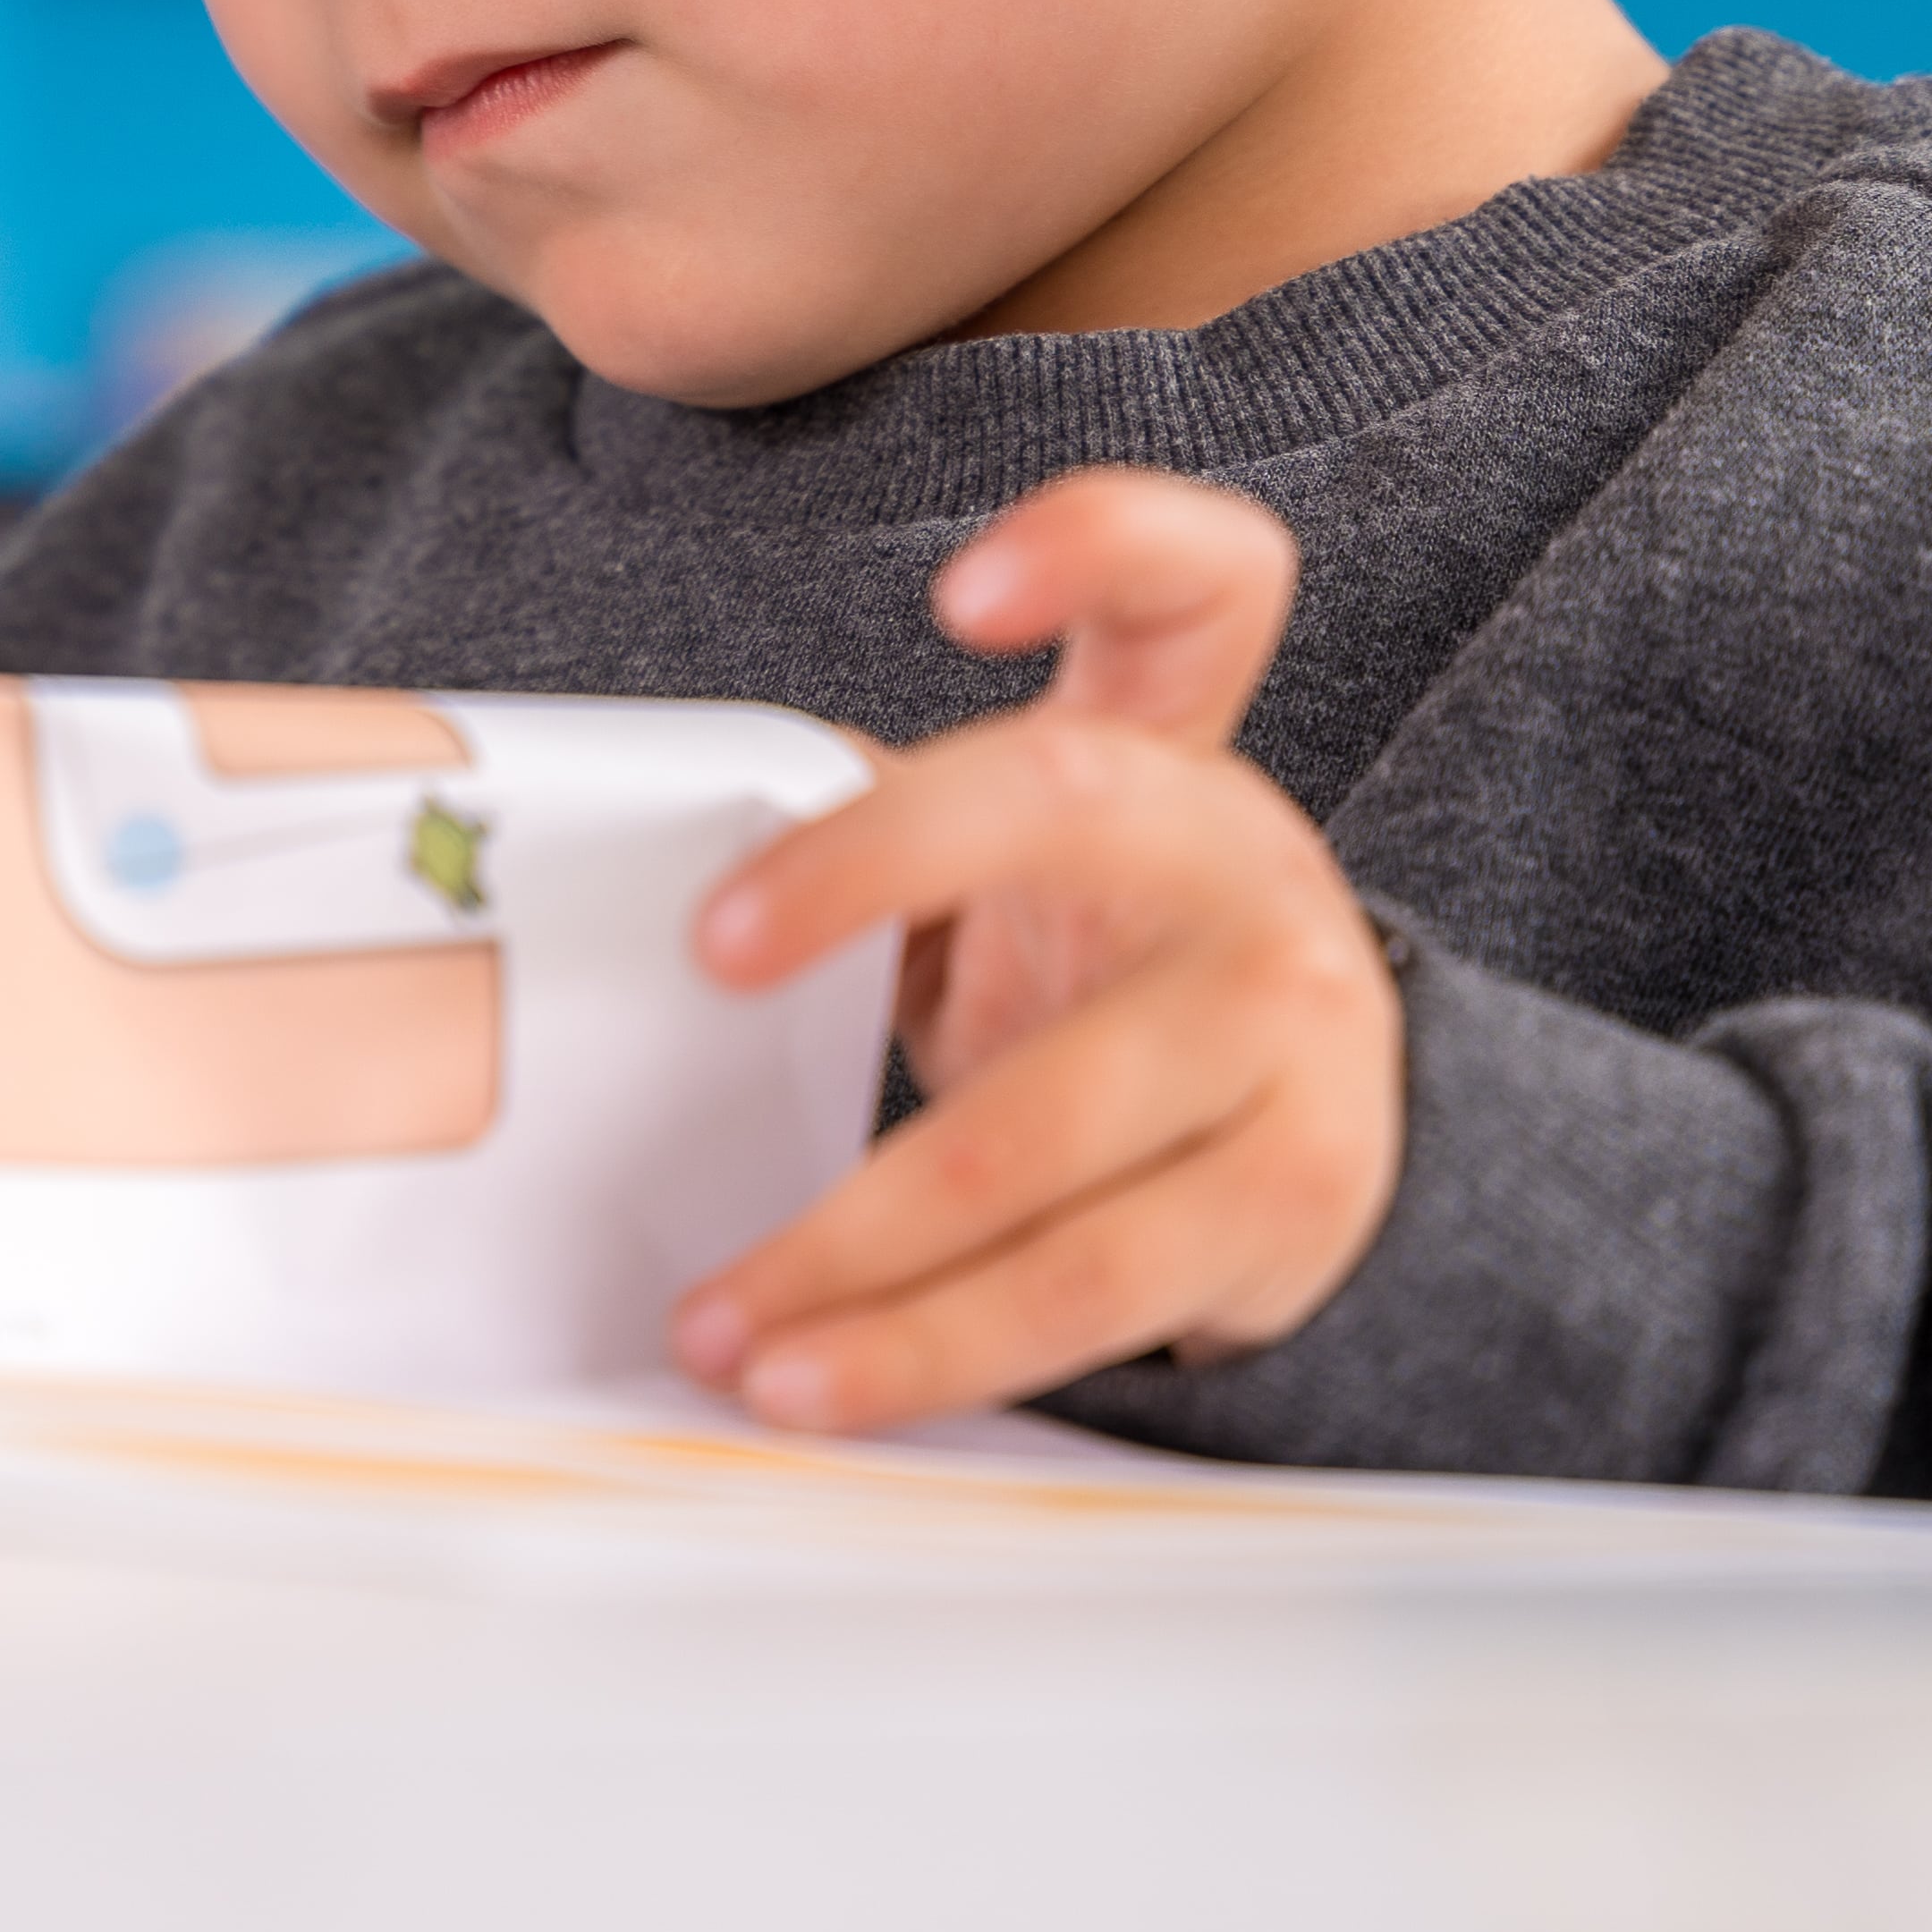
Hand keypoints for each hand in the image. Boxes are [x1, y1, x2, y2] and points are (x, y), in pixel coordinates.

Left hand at [666, 468, 1401, 1434]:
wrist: (1312, 1142)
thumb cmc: (1099, 979)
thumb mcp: (1020, 878)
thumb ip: (882, 833)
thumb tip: (620, 870)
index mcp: (1163, 755)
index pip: (1198, 586)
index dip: (1101, 548)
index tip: (966, 594)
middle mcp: (1239, 861)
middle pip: (1051, 812)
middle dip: (864, 870)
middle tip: (713, 960)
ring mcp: (1288, 1030)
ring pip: (1046, 1134)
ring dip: (859, 1244)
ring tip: (721, 1321)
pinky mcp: (1288, 1199)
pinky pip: (1085, 1287)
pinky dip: (933, 1348)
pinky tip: (825, 1383)